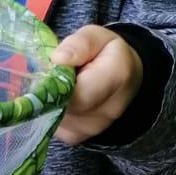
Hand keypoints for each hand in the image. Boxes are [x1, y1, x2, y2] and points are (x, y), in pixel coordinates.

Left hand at [50, 26, 142, 144]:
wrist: (126, 80)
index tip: (49, 69)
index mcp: (116, 78)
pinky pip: (52, 126)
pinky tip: (60, 98)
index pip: (79, 93)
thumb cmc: (108, 54)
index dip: (56, 83)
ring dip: (49, 101)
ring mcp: (91, 129)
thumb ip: (80, 43)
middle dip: (50, 90)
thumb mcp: (97, 37)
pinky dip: (50, 111)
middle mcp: (107, 111)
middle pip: (63, 107)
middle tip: (52, 73)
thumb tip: (58, 59)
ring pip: (54, 117)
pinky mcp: (77, 137)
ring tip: (59, 85)